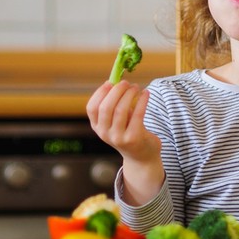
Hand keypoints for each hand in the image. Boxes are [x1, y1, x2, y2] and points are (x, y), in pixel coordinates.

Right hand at [86, 81, 163, 202]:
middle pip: (106, 107)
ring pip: (121, 110)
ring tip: (136, 87)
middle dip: (116, 91)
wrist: (141, 156)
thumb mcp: (116, 121)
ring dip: (130, 94)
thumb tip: (116, 81)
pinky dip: (142, 100)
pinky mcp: (133, 138)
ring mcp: (118, 138)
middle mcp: (104, 134)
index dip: (100, 93)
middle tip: (126, 82)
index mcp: (97, 127)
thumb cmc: (128, 132)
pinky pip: (138, 114)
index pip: (92, 108)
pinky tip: (146, 93)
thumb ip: (114, 104)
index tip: (110, 82)